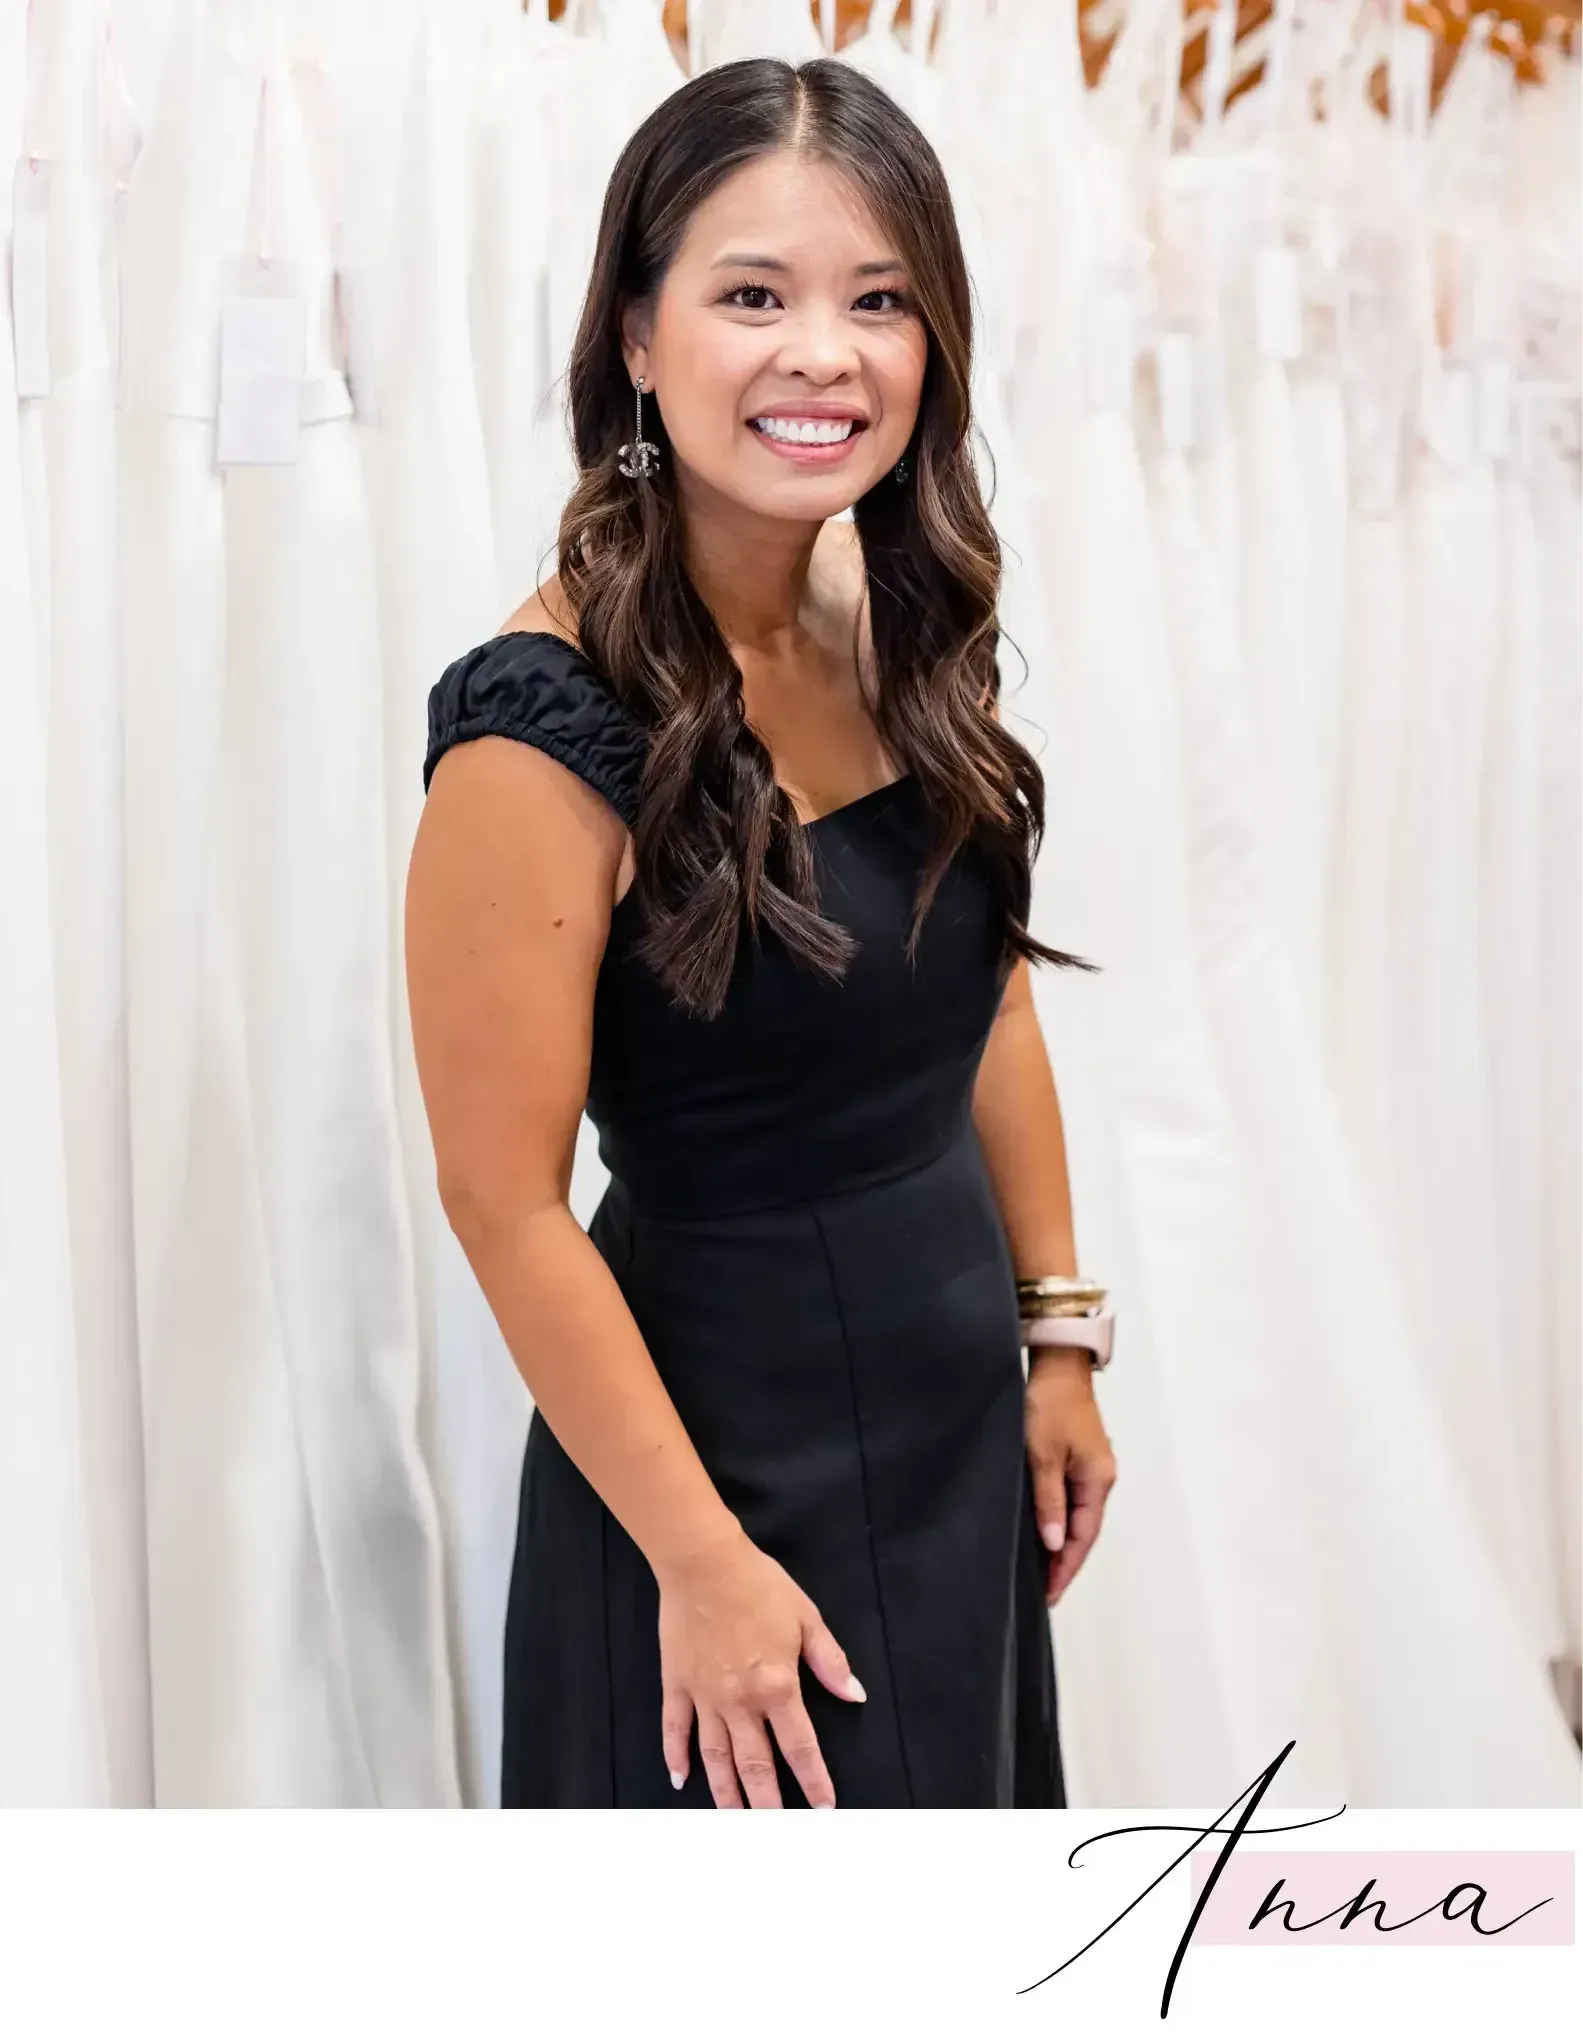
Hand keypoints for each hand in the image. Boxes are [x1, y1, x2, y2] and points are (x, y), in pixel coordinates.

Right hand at [653, 1526, 865, 1807]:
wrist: (703, 1562)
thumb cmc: (758, 1585)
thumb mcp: (806, 1617)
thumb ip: (830, 1660)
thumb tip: (854, 1695)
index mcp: (776, 1686)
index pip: (800, 1746)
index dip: (813, 1780)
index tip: (823, 1807)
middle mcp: (740, 1702)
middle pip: (755, 1764)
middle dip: (767, 1803)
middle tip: (773, 1830)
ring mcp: (705, 1696)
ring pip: (716, 1757)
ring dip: (726, 1792)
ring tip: (734, 1819)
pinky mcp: (676, 1684)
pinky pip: (675, 1728)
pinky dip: (675, 1755)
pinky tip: (679, 1779)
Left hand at [1025, 1350, 1116, 1605]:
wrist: (1057, 1365)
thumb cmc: (1049, 1405)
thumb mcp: (1043, 1456)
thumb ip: (1048, 1501)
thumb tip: (1055, 1543)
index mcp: (1098, 1480)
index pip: (1084, 1536)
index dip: (1066, 1568)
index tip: (1049, 1595)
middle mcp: (1100, 1477)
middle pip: (1084, 1530)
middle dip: (1064, 1562)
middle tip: (1042, 1592)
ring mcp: (1091, 1467)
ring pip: (1077, 1515)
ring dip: (1061, 1542)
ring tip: (1040, 1571)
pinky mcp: (1078, 1457)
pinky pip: (1071, 1499)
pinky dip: (1059, 1519)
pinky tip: (1044, 1530)